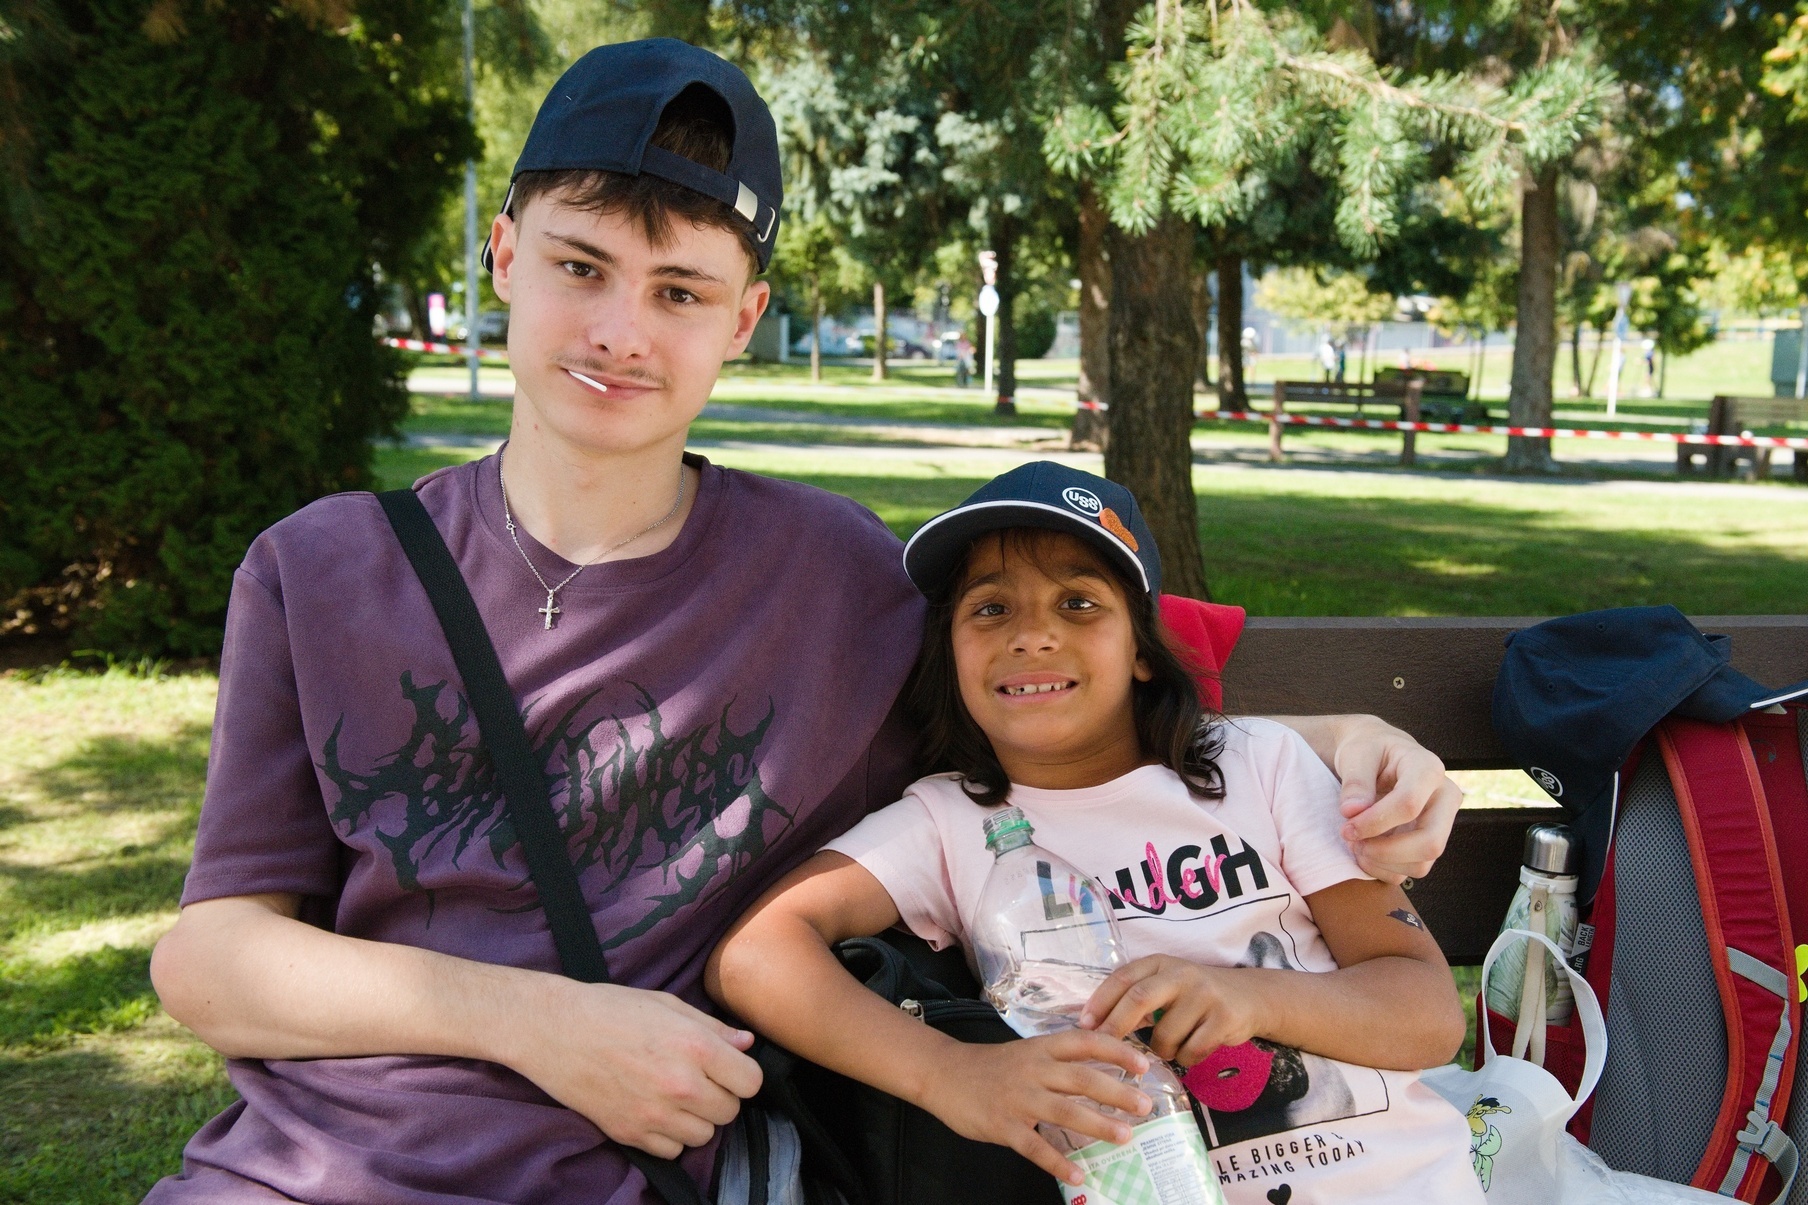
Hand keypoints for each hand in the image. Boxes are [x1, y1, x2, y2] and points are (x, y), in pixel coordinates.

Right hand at [505, 980, 762, 1158]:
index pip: (751, 1082)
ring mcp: (654, 1113)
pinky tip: (655, 1109)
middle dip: (720, 1096)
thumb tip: (746, 1044)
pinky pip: (672, 1150)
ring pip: (704, 1135)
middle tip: (698, 1078)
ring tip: (675, 1095)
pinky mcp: (629, 1133)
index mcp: (695, 1046)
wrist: (554, 1029)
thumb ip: (713, 1028)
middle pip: (730, 1111)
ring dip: (696, 1118)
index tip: (727, 1068)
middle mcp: (679, 1084)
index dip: (742, 1074)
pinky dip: (669, 1136)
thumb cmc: (611, 1009)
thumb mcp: (667, 1004)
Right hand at [918, 1030, 1154, 1185]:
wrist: (944, 1074)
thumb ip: (1060, 1060)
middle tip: (1145, 1105)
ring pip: (1064, 1111)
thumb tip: (1104, 1069)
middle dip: (1116, 1092)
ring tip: (1124, 1137)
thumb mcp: (1027, 1052)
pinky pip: (1034, 1147)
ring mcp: (1018, 1098)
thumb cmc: (992, 1065)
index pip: (1085, 1043)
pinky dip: (1057, 1162)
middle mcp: (1033, 1070)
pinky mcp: (1003, 1125)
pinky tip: (1076, 1174)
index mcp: (1041, 1049)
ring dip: (1097, 1125)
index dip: (1115, 1051)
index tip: (1144, 1063)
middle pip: (1081, 1078)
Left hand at [1079, 955, 1256, 1067]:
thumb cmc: (1195, 995)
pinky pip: (1191, 1051)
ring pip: (1165, 1035)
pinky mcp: (1224, 1018)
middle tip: (1103, 1047)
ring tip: (1171, 1046)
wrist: (1249, 997)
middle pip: (1139, 999)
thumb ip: (1135, 998)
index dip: (1100, 1001)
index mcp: (1160, 963)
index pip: (1123, 978)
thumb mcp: (1166, 985)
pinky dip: (1186, 1058)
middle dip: (1116, 1026)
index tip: (1083, 1024)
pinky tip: (1194, 1048)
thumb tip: (1092, 1026)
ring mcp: (1204, 995)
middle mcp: (1181, 974)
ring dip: (1161, 1051)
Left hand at [1331, 717, 1463, 883]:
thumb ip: (1355, 781)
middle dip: (1385, 851)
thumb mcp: (1356, 754)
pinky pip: (1411, 871)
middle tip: (1352, 842)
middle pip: (1430, 842)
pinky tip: (1365, 851)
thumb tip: (1352, 812)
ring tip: (1355, 844)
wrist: (1378, 756)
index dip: (1374, 822)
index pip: (1409, 805)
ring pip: (1421, 864)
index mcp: (1429, 769)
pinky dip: (1383, 869)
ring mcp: (1441, 823)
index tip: (1346, 826)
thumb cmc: (1368, 751)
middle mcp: (1445, 798)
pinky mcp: (1429, 841)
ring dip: (1381, 862)